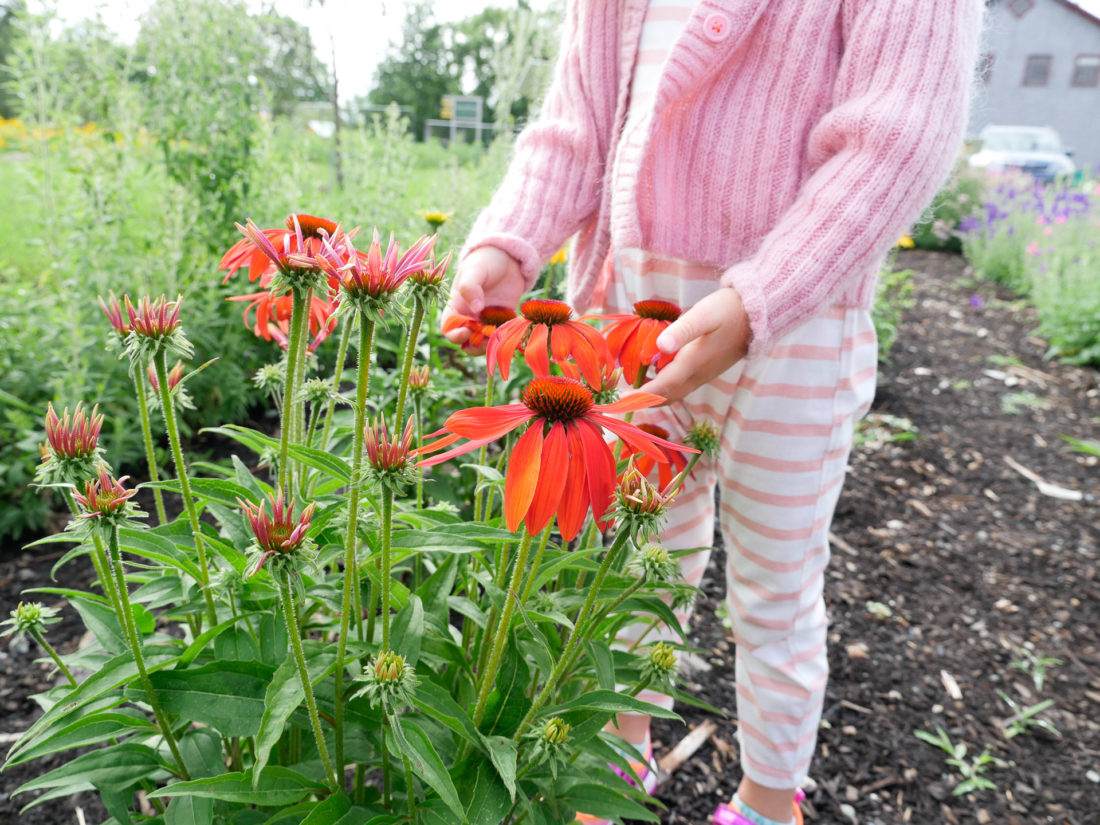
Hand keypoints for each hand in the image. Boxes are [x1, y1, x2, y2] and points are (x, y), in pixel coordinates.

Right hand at [441, 246, 525, 352]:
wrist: (508, 257)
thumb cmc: (485, 261)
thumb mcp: (474, 270)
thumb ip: (470, 287)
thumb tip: (475, 309)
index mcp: (456, 307)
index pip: (449, 329)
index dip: (455, 335)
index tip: (468, 331)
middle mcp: (470, 318)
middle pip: (467, 342)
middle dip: (476, 345)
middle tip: (489, 337)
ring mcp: (487, 321)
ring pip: (485, 343)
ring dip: (492, 344)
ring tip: (502, 335)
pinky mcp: (503, 321)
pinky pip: (502, 336)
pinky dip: (506, 338)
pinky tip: (513, 331)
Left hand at [633, 287, 750, 404]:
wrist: (758, 314)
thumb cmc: (728, 310)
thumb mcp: (704, 315)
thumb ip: (683, 330)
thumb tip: (660, 346)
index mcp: (694, 363)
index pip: (663, 386)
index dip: (642, 395)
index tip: (622, 401)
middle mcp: (698, 374)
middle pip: (668, 396)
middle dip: (645, 401)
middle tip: (622, 399)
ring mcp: (705, 374)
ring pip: (676, 393)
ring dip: (655, 396)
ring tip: (633, 391)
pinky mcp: (708, 370)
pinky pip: (683, 386)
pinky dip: (666, 387)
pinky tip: (655, 375)